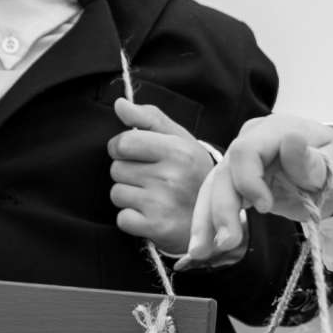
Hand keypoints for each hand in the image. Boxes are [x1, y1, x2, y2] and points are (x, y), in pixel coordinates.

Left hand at [108, 99, 209, 255]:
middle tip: (153, 180)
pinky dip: (132, 219)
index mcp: (178, 151)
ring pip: (117, 193)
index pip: (123, 143)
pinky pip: (122, 218)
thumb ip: (149, 119)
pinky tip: (152, 215)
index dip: (123, 148)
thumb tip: (119, 104)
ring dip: (130, 196)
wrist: (216, 220)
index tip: (136, 154)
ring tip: (154, 197)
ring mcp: (164, 204)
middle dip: (128, 173)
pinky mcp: (157, 228)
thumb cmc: (192, 174)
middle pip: (116, 169)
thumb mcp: (180, 140)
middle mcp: (172, 176)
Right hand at [183, 115, 332, 267]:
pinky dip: (210, 223)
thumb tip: (290, 141)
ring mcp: (243, 161)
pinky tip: (202, 247)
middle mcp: (252, 141)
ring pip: (215, 188)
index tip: (264, 208)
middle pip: (225, 172)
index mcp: (276, 130)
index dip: (248, 180)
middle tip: (226, 242)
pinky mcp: (240, 182)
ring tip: (201, 252)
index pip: (246, 151)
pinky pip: (219, 199)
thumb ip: (311, 161)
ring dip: (206, 220)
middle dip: (221, 209)